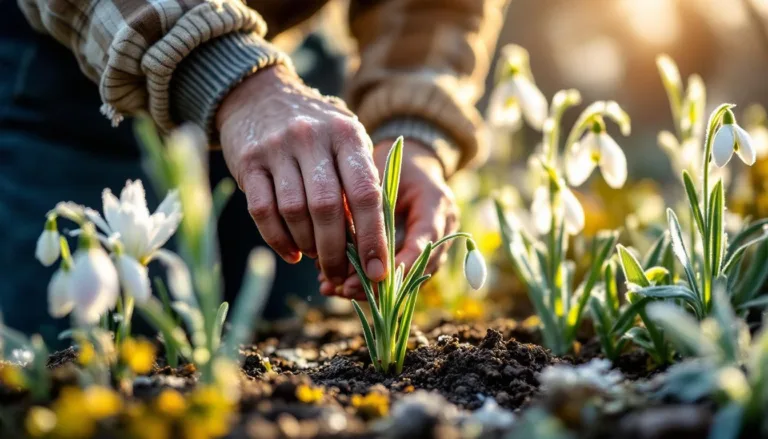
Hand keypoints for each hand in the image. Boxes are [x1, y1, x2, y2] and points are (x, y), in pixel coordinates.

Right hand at [216, 65, 387, 284]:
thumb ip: (359, 183)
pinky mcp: (248, 161)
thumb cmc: (316, 130)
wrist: (259, 95)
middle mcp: (312, 138)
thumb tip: (370, 244)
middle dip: (336, 251)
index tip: (377, 271)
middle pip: (327, 208)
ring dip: (308, 245)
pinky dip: (278, 240)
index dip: (373, 237)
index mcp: (347, 134)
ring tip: (316, 257)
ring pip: (294, 212)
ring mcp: (277, 148)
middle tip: (341, 274)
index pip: (365, 192)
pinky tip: (291, 253)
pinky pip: (262, 212)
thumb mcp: (345, 142)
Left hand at [319, 140, 458, 297]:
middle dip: (380, 285)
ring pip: (409, 278)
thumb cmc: (394, 161)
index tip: (369, 277)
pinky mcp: (422, 252)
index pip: (423, 241)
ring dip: (373, 288)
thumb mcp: (380, 174)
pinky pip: (401, 274)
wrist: (413, 162)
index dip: (399, 265)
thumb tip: (338, 240)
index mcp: (436, 204)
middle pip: (417, 267)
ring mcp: (436, 242)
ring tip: (337, 290)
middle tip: (344, 289)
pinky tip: (342, 287)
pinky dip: (373, 282)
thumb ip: (369, 205)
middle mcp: (443, 227)